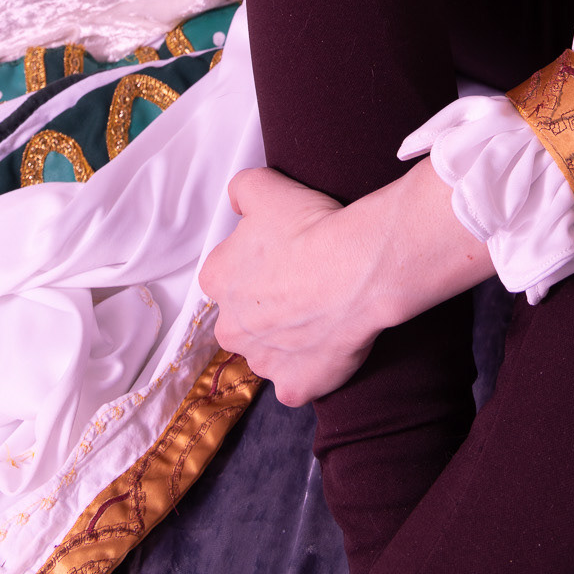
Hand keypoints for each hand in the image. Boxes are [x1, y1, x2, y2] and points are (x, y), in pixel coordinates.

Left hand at [199, 169, 379, 405]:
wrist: (355, 269)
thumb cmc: (310, 229)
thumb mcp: (265, 186)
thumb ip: (241, 189)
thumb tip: (237, 200)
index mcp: (218, 280)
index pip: (226, 273)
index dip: (255, 263)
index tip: (282, 255)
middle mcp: (231, 328)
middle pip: (243, 318)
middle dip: (266, 307)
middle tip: (302, 284)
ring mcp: (263, 363)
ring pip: (269, 352)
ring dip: (287, 339)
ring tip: (321, 313)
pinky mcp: (294, 387)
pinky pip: (297, 382)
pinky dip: (310, 370)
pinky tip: (328, 345)